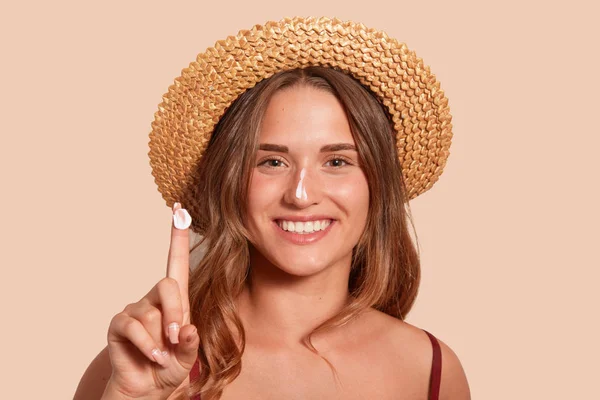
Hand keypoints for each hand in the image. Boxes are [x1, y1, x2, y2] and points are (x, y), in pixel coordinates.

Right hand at [103, 203, 198, 398]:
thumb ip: (190, 343)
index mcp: (176, 300)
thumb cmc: (170, 367)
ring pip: (151, 313)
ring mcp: (135, 310)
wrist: (147, 388)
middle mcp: (154, 299)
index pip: (177, 262)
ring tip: (161, 355)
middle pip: (168, 285)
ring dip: (160, 339)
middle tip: (175, 338)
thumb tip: (188, 328)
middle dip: (176, 313)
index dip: (178, 237)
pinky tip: (151, 357)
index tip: (180, 211)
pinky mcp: (119, 324)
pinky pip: (134, 326)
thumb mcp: (188, 356)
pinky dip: (146, 345)